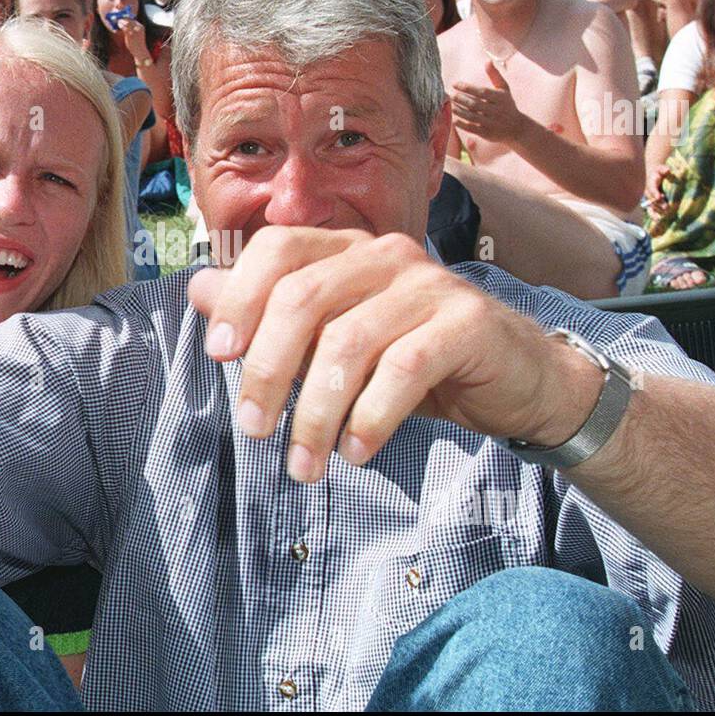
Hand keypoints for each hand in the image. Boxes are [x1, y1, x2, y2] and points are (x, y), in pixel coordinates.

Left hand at [120, 17, 148, 59]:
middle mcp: (138, 28)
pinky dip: (121, 26)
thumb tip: (125, 24)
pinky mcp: (131, 35)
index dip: (126, 18)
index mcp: (141, 27)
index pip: (133, 20)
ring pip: (126, 23)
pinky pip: (125, 28)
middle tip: (117, 18)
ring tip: (117, 22)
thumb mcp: (137, 34)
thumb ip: (133, 28)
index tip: (121, 17)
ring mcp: (135, 31)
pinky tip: (118, 26)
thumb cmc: (137, 43)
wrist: (140, 51)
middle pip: (129, 20)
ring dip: (121, 22)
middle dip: (123, 18)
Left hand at [187, 226, 602, 482]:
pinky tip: (356, 452)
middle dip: (268, 370)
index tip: (219, 356)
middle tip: (254, 430)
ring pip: (349, 342)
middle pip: (303, 298)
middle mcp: (385, 254)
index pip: (278, 250)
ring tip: (304, 465)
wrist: (515, 379)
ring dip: (315, 414)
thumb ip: (271, 312)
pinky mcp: (467, 322)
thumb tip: (198, 290)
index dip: (241, 298)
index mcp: (347, 250)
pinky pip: (403, 370)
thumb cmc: (414, 359)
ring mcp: (429, 284)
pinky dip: (369, 417)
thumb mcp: (335, 337)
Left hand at [450, 61, 530, 144]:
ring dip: (459, 111)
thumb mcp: (504, 90)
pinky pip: (472, 128)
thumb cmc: (507, 105)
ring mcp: (491, 123)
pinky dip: (462, 124)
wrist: (517, 128)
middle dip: (461, 99)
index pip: (481, 92)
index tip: (455, 84)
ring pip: (472, 116)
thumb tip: (487, 61)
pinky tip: (454, 118)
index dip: (467, 87)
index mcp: (500, 98)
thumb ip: (495, 76)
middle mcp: (496, 110)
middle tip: (451, 95)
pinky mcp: (487, 133)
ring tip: (451, 105)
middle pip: (475, 104)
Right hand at [644, 164, 672, 216]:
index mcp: (650, 184)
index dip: (654, 193)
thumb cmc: (660, 172)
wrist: (655, 176)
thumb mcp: (661, 169)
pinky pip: (651, 211)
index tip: (659, 197)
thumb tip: (667, 170)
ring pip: (651, 207)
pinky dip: (654, 216)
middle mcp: (648, 193)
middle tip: (666, 207)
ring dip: (658, 211)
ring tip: (665, 214)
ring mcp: (650, 199)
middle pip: (652, 200)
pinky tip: (658, 220)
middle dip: (659, 204)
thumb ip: (664, 169)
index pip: (651, 189)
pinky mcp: (652, 204)